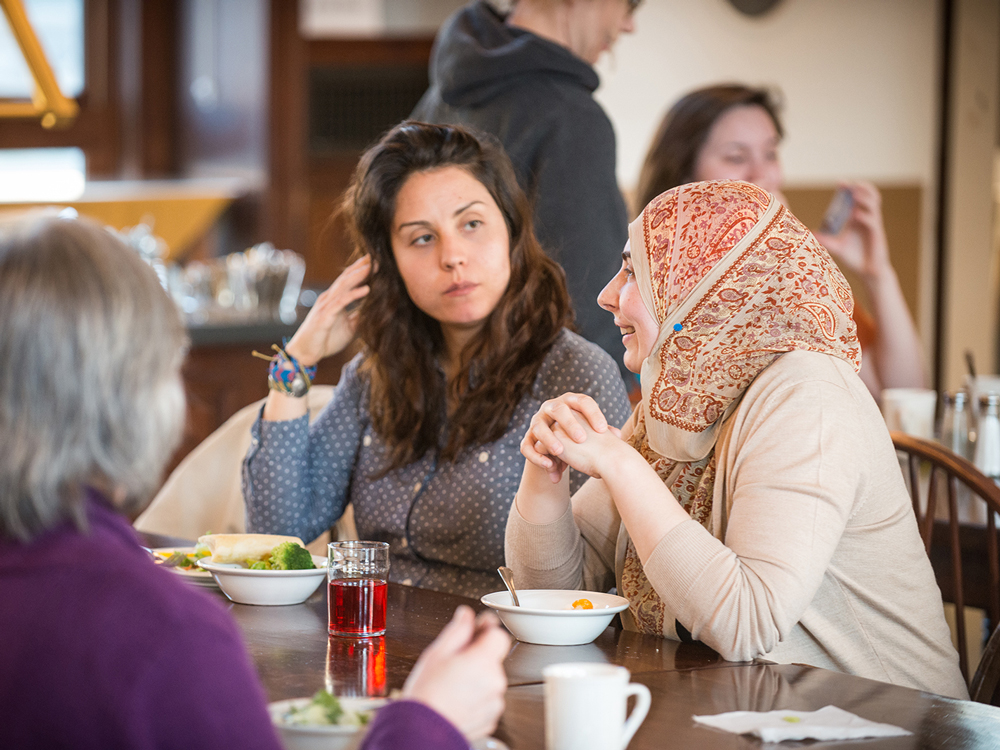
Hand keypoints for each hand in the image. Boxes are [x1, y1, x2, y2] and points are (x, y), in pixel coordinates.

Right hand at [284, 255, 371, 366]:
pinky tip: (367, 289)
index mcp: (335, 299)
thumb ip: (360, 316)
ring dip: (359, 275)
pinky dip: (354, 295)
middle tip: (377, 255)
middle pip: (346, 277)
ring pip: (344, 286)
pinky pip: (341, 303)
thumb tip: (375, 310)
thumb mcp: (349, 327)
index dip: (361, 269)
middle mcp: (329, 298)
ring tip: (373, 266)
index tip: (377, 260)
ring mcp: (326, 306)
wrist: (306, 353)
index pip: (349, 279)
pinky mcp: (324, 316)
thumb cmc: (326, 339)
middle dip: (361, 266)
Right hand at [402, 606, 510, 740]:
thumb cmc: (426, 695)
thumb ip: (458, 630)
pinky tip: (457, 700)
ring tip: (452, 685)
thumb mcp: (437, 653)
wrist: (421, 731)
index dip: (486, 631)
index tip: (476, 630)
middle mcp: (494, 682)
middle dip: (478, 657)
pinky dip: (476, 698)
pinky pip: (487, 700)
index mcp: (483, 661)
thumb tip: (466, 615)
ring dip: (477, 678)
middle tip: (454, 663)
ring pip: (490, 680)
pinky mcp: (491, 719)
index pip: (499, 635)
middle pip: (494, 658)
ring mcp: (494, 703)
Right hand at [520, 393, 619, 482]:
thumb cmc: (579, 436)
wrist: (556, 445)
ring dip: (549, 439)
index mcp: (570, 402)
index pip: (582, 401)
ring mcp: (537, 422)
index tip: (602, 430)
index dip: (593, 413)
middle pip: (558, 409)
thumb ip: (601, 433)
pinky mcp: (527, 438)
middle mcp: (551, 408)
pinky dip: (536, 456)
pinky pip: (526, 446)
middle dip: (569, 423)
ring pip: (539, 426)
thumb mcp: (589, 432)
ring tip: (560, 452)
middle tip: (581, 439)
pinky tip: (549, 466)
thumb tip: (617, 435)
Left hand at [814, 182, 891, 283]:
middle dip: (860, 187)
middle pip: (869, 195)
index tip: (840, 182)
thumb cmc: (854, 259)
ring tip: (853, 194)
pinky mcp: (877, 234)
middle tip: (847, 184)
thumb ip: (825, 240)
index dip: (850, 189)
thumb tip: (810, 234)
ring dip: (865, 197)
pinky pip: (873, 221)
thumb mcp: (836, 248)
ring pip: (874, 204)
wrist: (867, 272)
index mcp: (857, 219)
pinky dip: (865, 216)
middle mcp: (866, 219)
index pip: (856, 198)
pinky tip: (855, 216)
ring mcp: (873, 225)